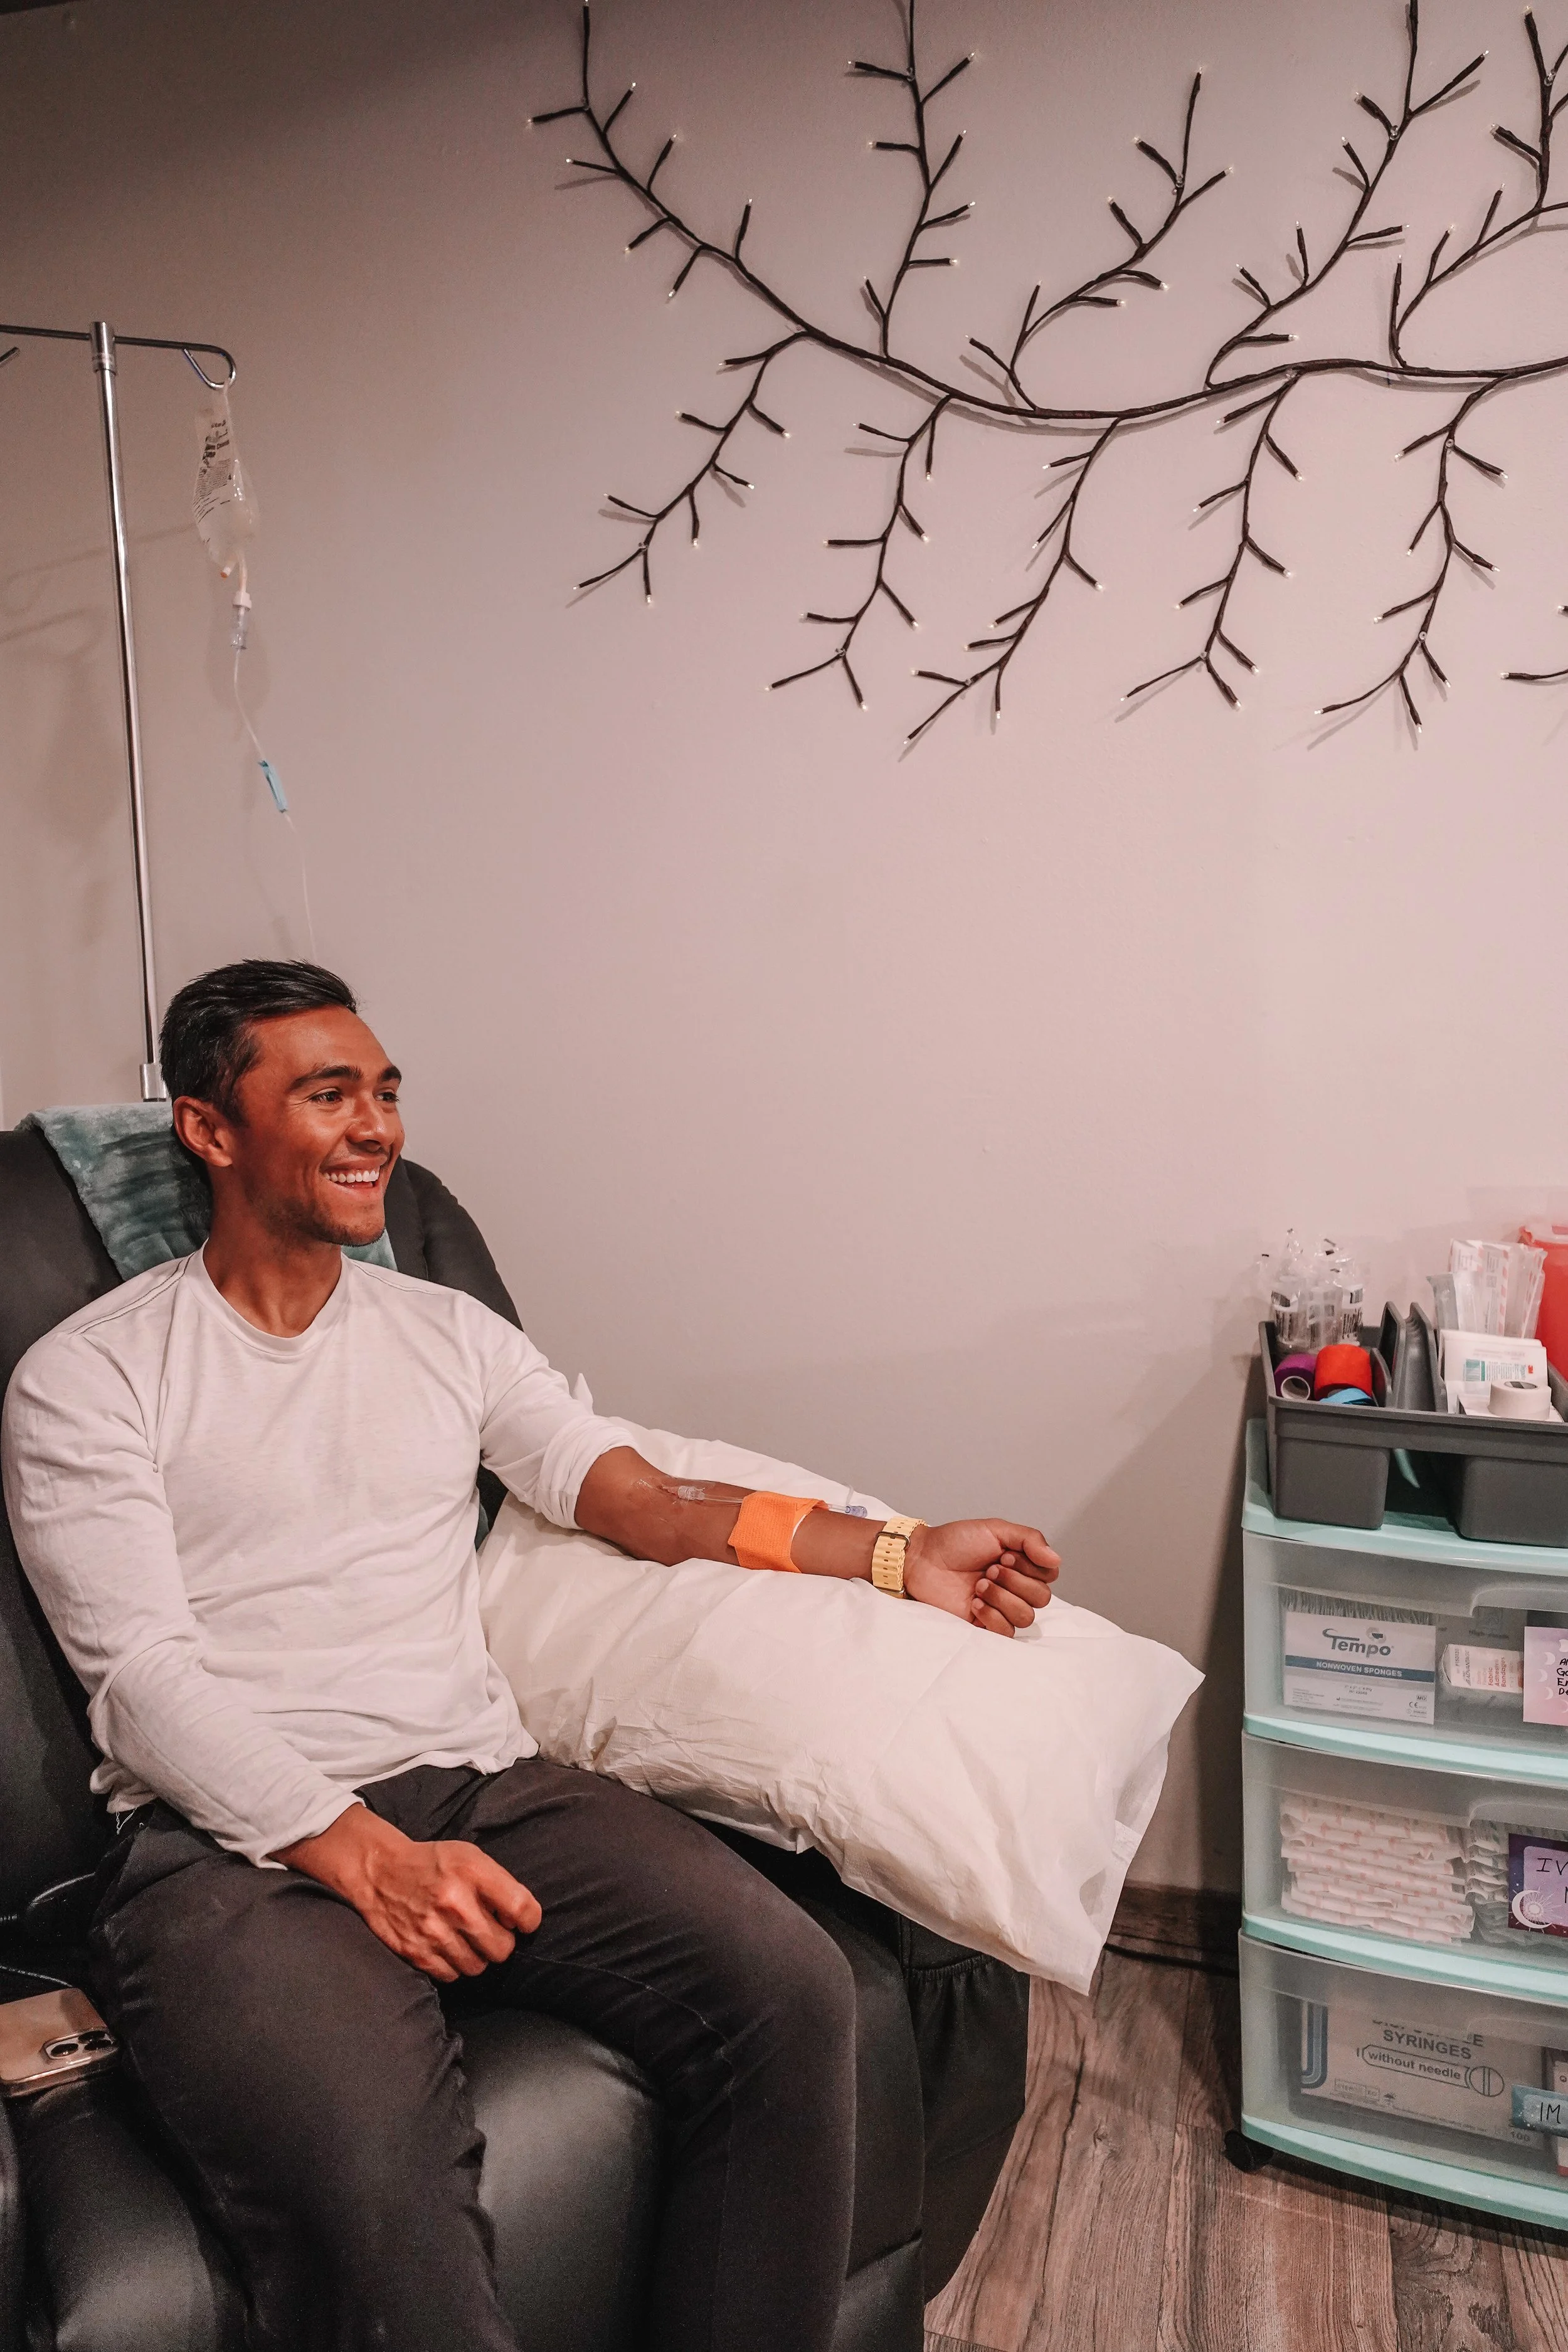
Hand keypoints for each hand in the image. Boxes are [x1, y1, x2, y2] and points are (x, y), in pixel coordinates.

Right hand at [274, 1803, 541, 1981]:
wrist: (380, 1872)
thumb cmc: (433, 1863)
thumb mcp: (469, 1856)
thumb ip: (498, 1884)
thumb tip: (520, 1921)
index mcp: (472, 1872)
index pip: (522, 1909)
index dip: (529, 1921)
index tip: (522, 1922)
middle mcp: (454, 1903)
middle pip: (503, 1948)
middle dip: (502, 1942)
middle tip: (490, 1930)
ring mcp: (433, 1931)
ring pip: (478, 1966)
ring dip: (477, 1956)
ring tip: (466, 1937)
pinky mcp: (416, 1952)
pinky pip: (452, 1975)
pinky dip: (454, 1965)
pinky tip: (447, 1946)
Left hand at [904, 1519, 1059, 1636]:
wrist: (923, 1559)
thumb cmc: (955, 1542)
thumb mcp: (995, 1529)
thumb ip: (1030, 1539)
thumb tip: (1056, 1559)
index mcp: (1022, 1565)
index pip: (1050, 1575)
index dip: (1030, 1566)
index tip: (1004, 1554)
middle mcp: (1015, 1587)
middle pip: (1042, 1598)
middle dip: (1015, 1581)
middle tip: (990, 1568)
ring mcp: (1001, 1608)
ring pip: (1026, 1616)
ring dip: (1002, 1598)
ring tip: (979, 1585)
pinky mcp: (985, 1625)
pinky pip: (1006, 1631)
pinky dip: (992, 1615)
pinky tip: (974, 1603)